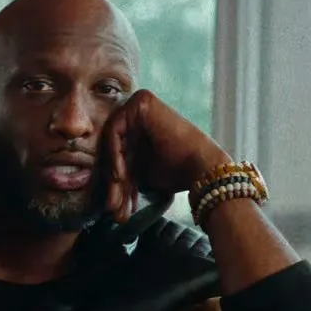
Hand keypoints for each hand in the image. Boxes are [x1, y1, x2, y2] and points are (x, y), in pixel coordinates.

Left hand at [101, 90, 231, 222]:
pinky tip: (120, 176)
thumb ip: (123, 174)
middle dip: (114, 182)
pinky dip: (115, 155)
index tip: (117, 207)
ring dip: (113, 172)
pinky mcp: (141, 102)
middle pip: (115, 148)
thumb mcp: (141, 173)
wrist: (202, 169)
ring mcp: (139, 103)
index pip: (118, 153)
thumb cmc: (177, 172)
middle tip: (114, 208)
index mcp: (140, 126)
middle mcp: (138, 112)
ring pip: (112, 142)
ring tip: (117, 198)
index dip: (116, 182)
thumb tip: (108, 203)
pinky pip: (115, 130)